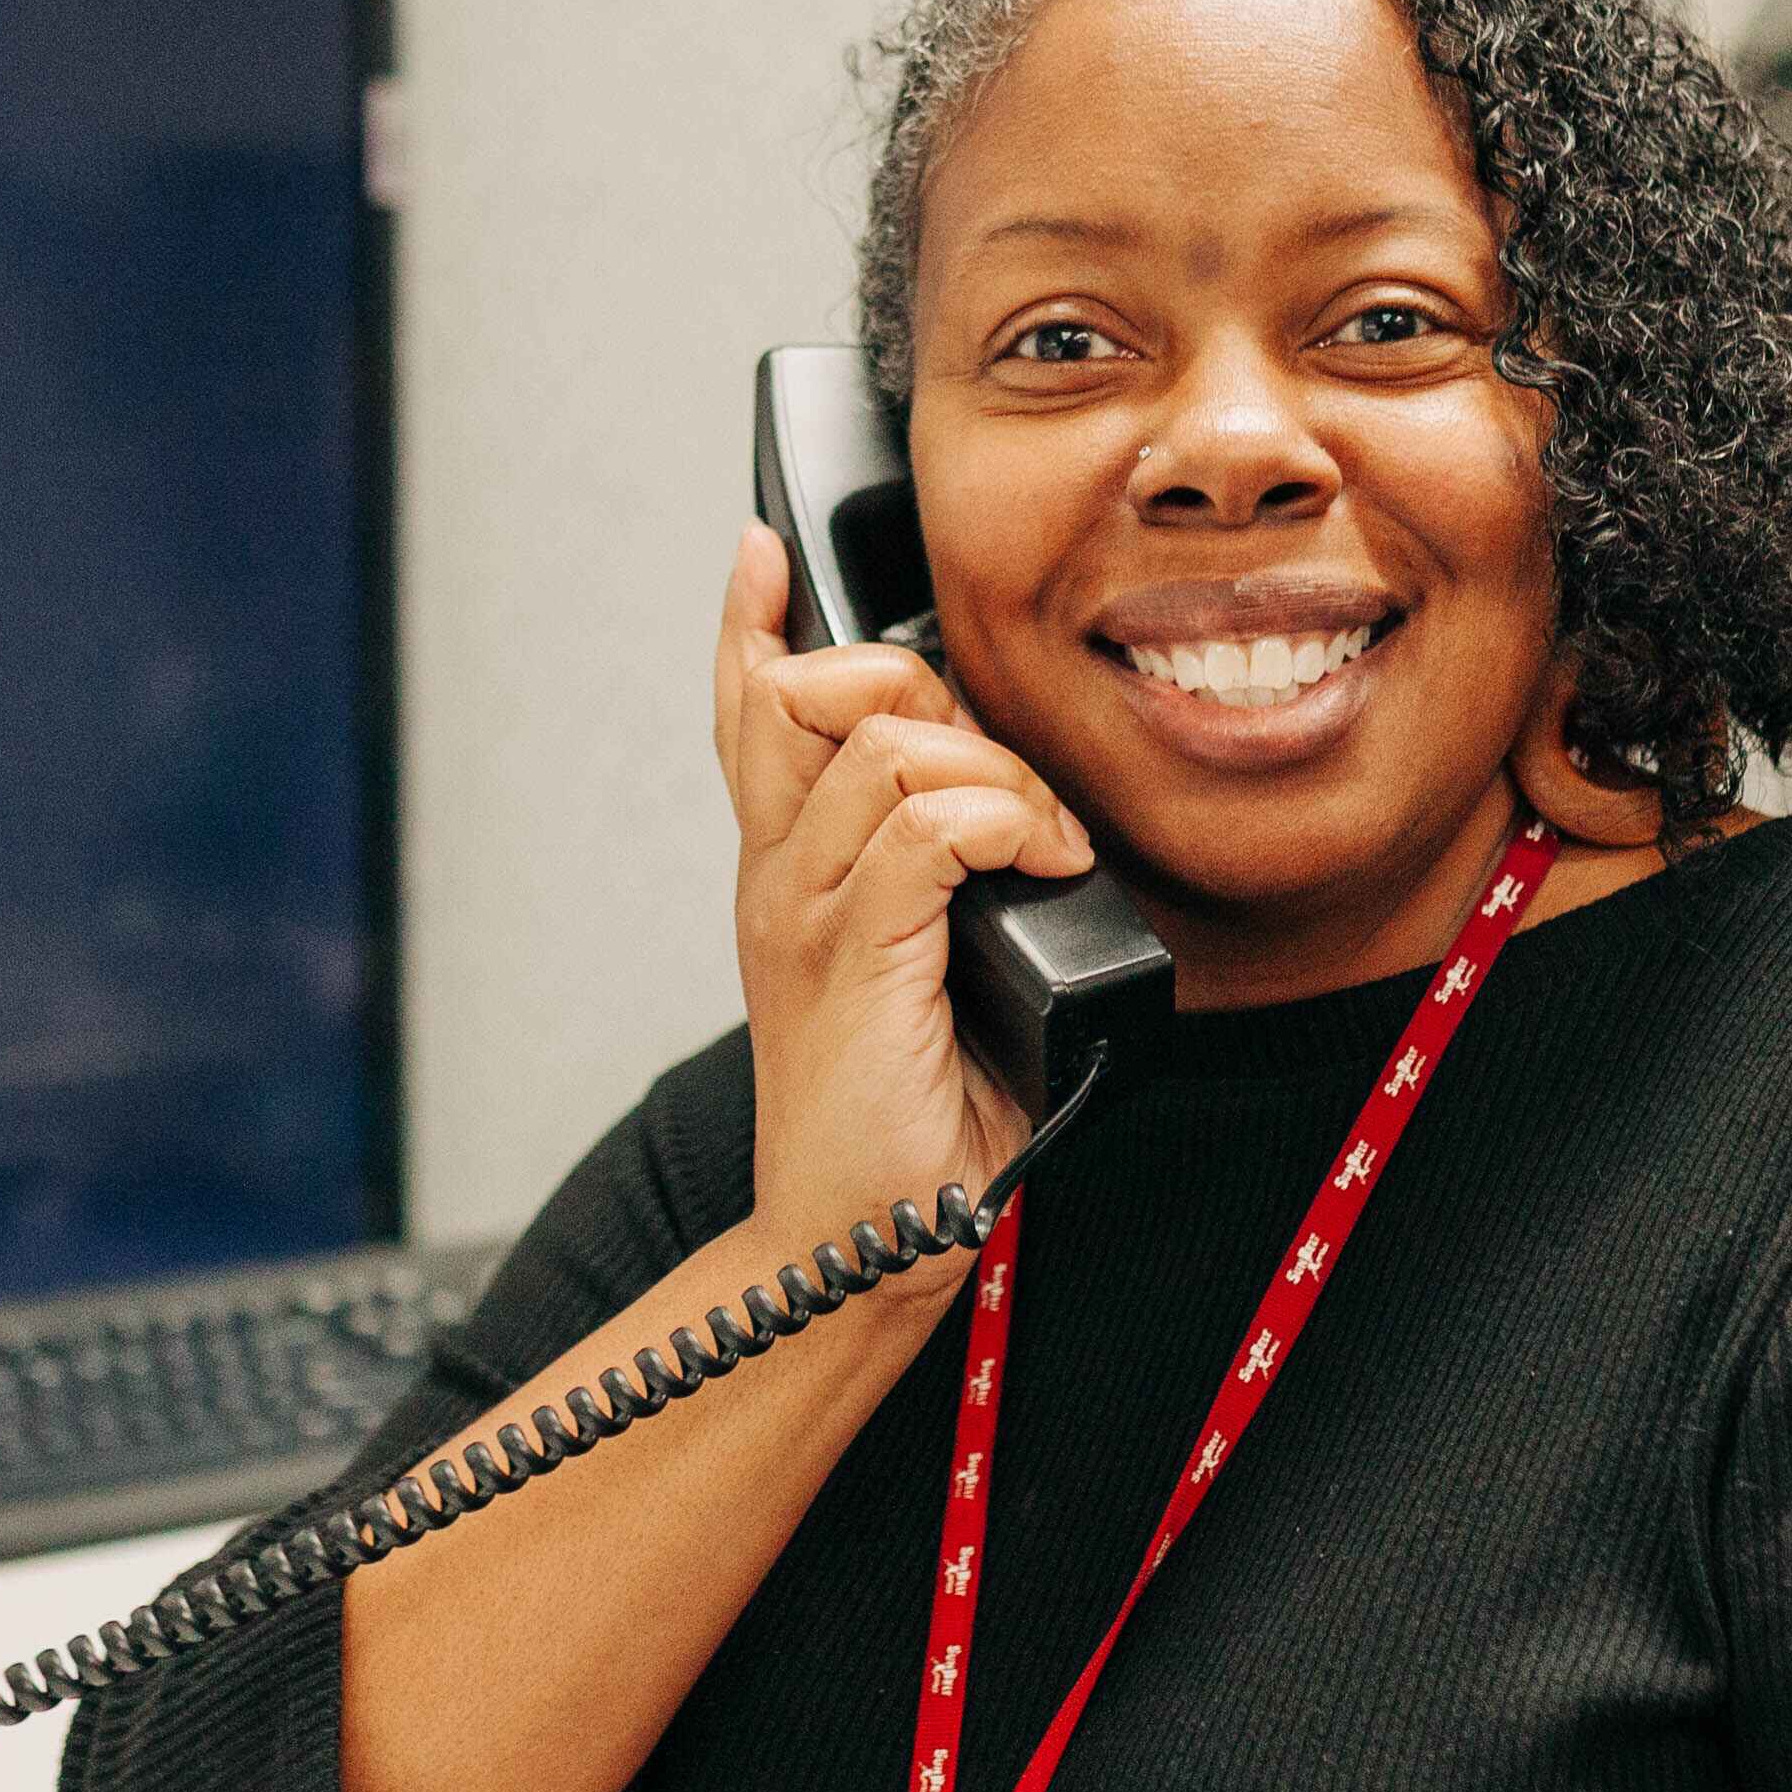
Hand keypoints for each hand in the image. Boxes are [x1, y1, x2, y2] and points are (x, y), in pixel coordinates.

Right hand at [710, 521, 1095, 1267]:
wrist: (868, 1240)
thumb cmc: (910, 1115)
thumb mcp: (925, 964)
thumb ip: (941, 880)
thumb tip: (1018, 806)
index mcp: (789, 873)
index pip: (750, 713)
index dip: (753, 624)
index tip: (762, 550)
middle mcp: (781, 879)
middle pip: (804, 693)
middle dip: (912, 686)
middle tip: (998, 778)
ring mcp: (809, 916)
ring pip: (880, 744)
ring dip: (989, 770)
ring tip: (1040, 842)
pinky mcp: (855, 958)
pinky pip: (928, 826)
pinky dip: (1004, 822)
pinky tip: (1041, 865)